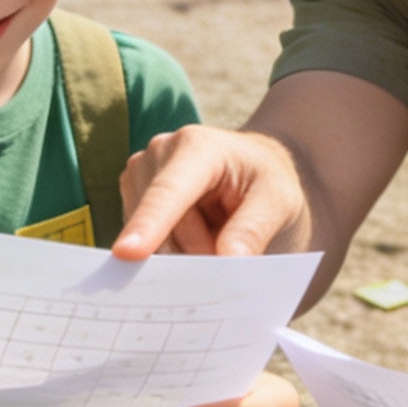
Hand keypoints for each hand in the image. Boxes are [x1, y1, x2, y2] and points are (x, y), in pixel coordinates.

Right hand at [114, 126, 311, 260]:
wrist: (255, 173)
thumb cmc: (268, 184)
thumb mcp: (280, 203)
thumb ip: (253, 229)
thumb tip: (226, 260)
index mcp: (198, 146)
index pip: (169, 192)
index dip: (149, 224)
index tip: (127, 253)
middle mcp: (159, 152)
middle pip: (163, 228)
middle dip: (196, 253)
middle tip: (233, 248)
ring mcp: (140, 173)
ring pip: (151, 242)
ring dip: (185, 254)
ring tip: (217, 234)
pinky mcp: (131, 195)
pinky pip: (144, 245)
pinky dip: (172, 253)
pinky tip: (196, 236)